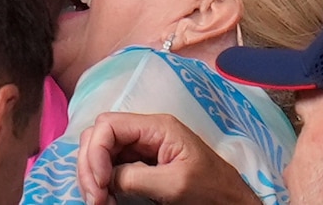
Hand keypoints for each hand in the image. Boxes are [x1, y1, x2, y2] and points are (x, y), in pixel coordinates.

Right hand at [76, 112, 259, 204]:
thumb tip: (104, 177)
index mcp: (157, 127)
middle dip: (89, 166)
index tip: (99, 184)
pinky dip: (101, 182)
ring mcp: (141, 148)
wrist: (233, 204)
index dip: (95, 151)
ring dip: (92, 176)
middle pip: (99, 137)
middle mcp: (145, 132)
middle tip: (94, 199)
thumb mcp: (174, 184)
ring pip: (100, 152)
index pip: (108, 125)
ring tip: (99, 202)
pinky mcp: (140, 165)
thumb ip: (136, 176)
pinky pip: (110, 167)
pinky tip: (105, 198)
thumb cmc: (211, 192)